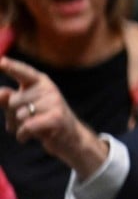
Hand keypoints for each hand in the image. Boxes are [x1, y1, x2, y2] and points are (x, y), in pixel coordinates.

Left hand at [0, 57, 106, 178]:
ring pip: (19, 115)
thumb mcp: (23, 106)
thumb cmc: (42, 118)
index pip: (23, 72)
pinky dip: (22, 135)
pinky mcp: (56, 118)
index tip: (1, 61)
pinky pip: (27, 126)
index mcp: (40, 81)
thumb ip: (8, 98)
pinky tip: (27, 137)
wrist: (69, 137)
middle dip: (11, 115)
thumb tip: (2, 94)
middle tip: (24, 121)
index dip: (12, 67)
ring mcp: (54, 102)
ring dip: (18, 127)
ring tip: (30, 128)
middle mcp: (48, 88)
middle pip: (13, 101)